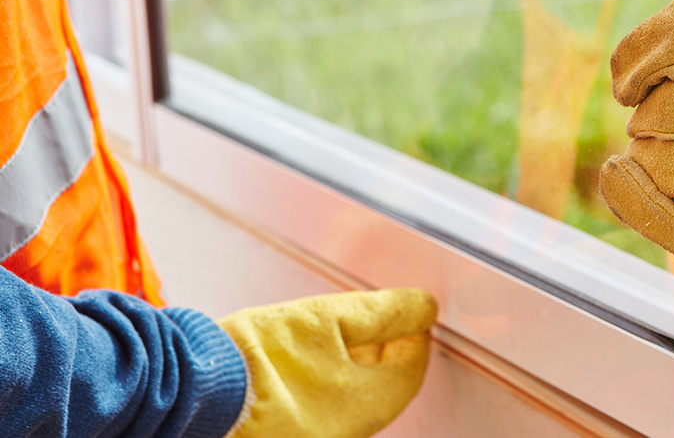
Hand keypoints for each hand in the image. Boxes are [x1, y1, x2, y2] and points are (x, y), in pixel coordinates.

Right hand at [218, 289, 436, 437]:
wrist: (194, 386)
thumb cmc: (257, 357)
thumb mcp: (329, 317)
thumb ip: (383, 312)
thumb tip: (421, 308)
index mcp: (367, 405)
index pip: (411, 371)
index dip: (413, 335)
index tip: (408, 315)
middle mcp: (347, 432)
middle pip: (382, 388)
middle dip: (382, 351)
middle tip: (374, 323)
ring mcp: (317, 437)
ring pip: (350, 399)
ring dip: (350, 366)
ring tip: (332, 335)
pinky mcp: (287, 436)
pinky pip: (319, 408)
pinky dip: (320, 382)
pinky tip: (301, 359)